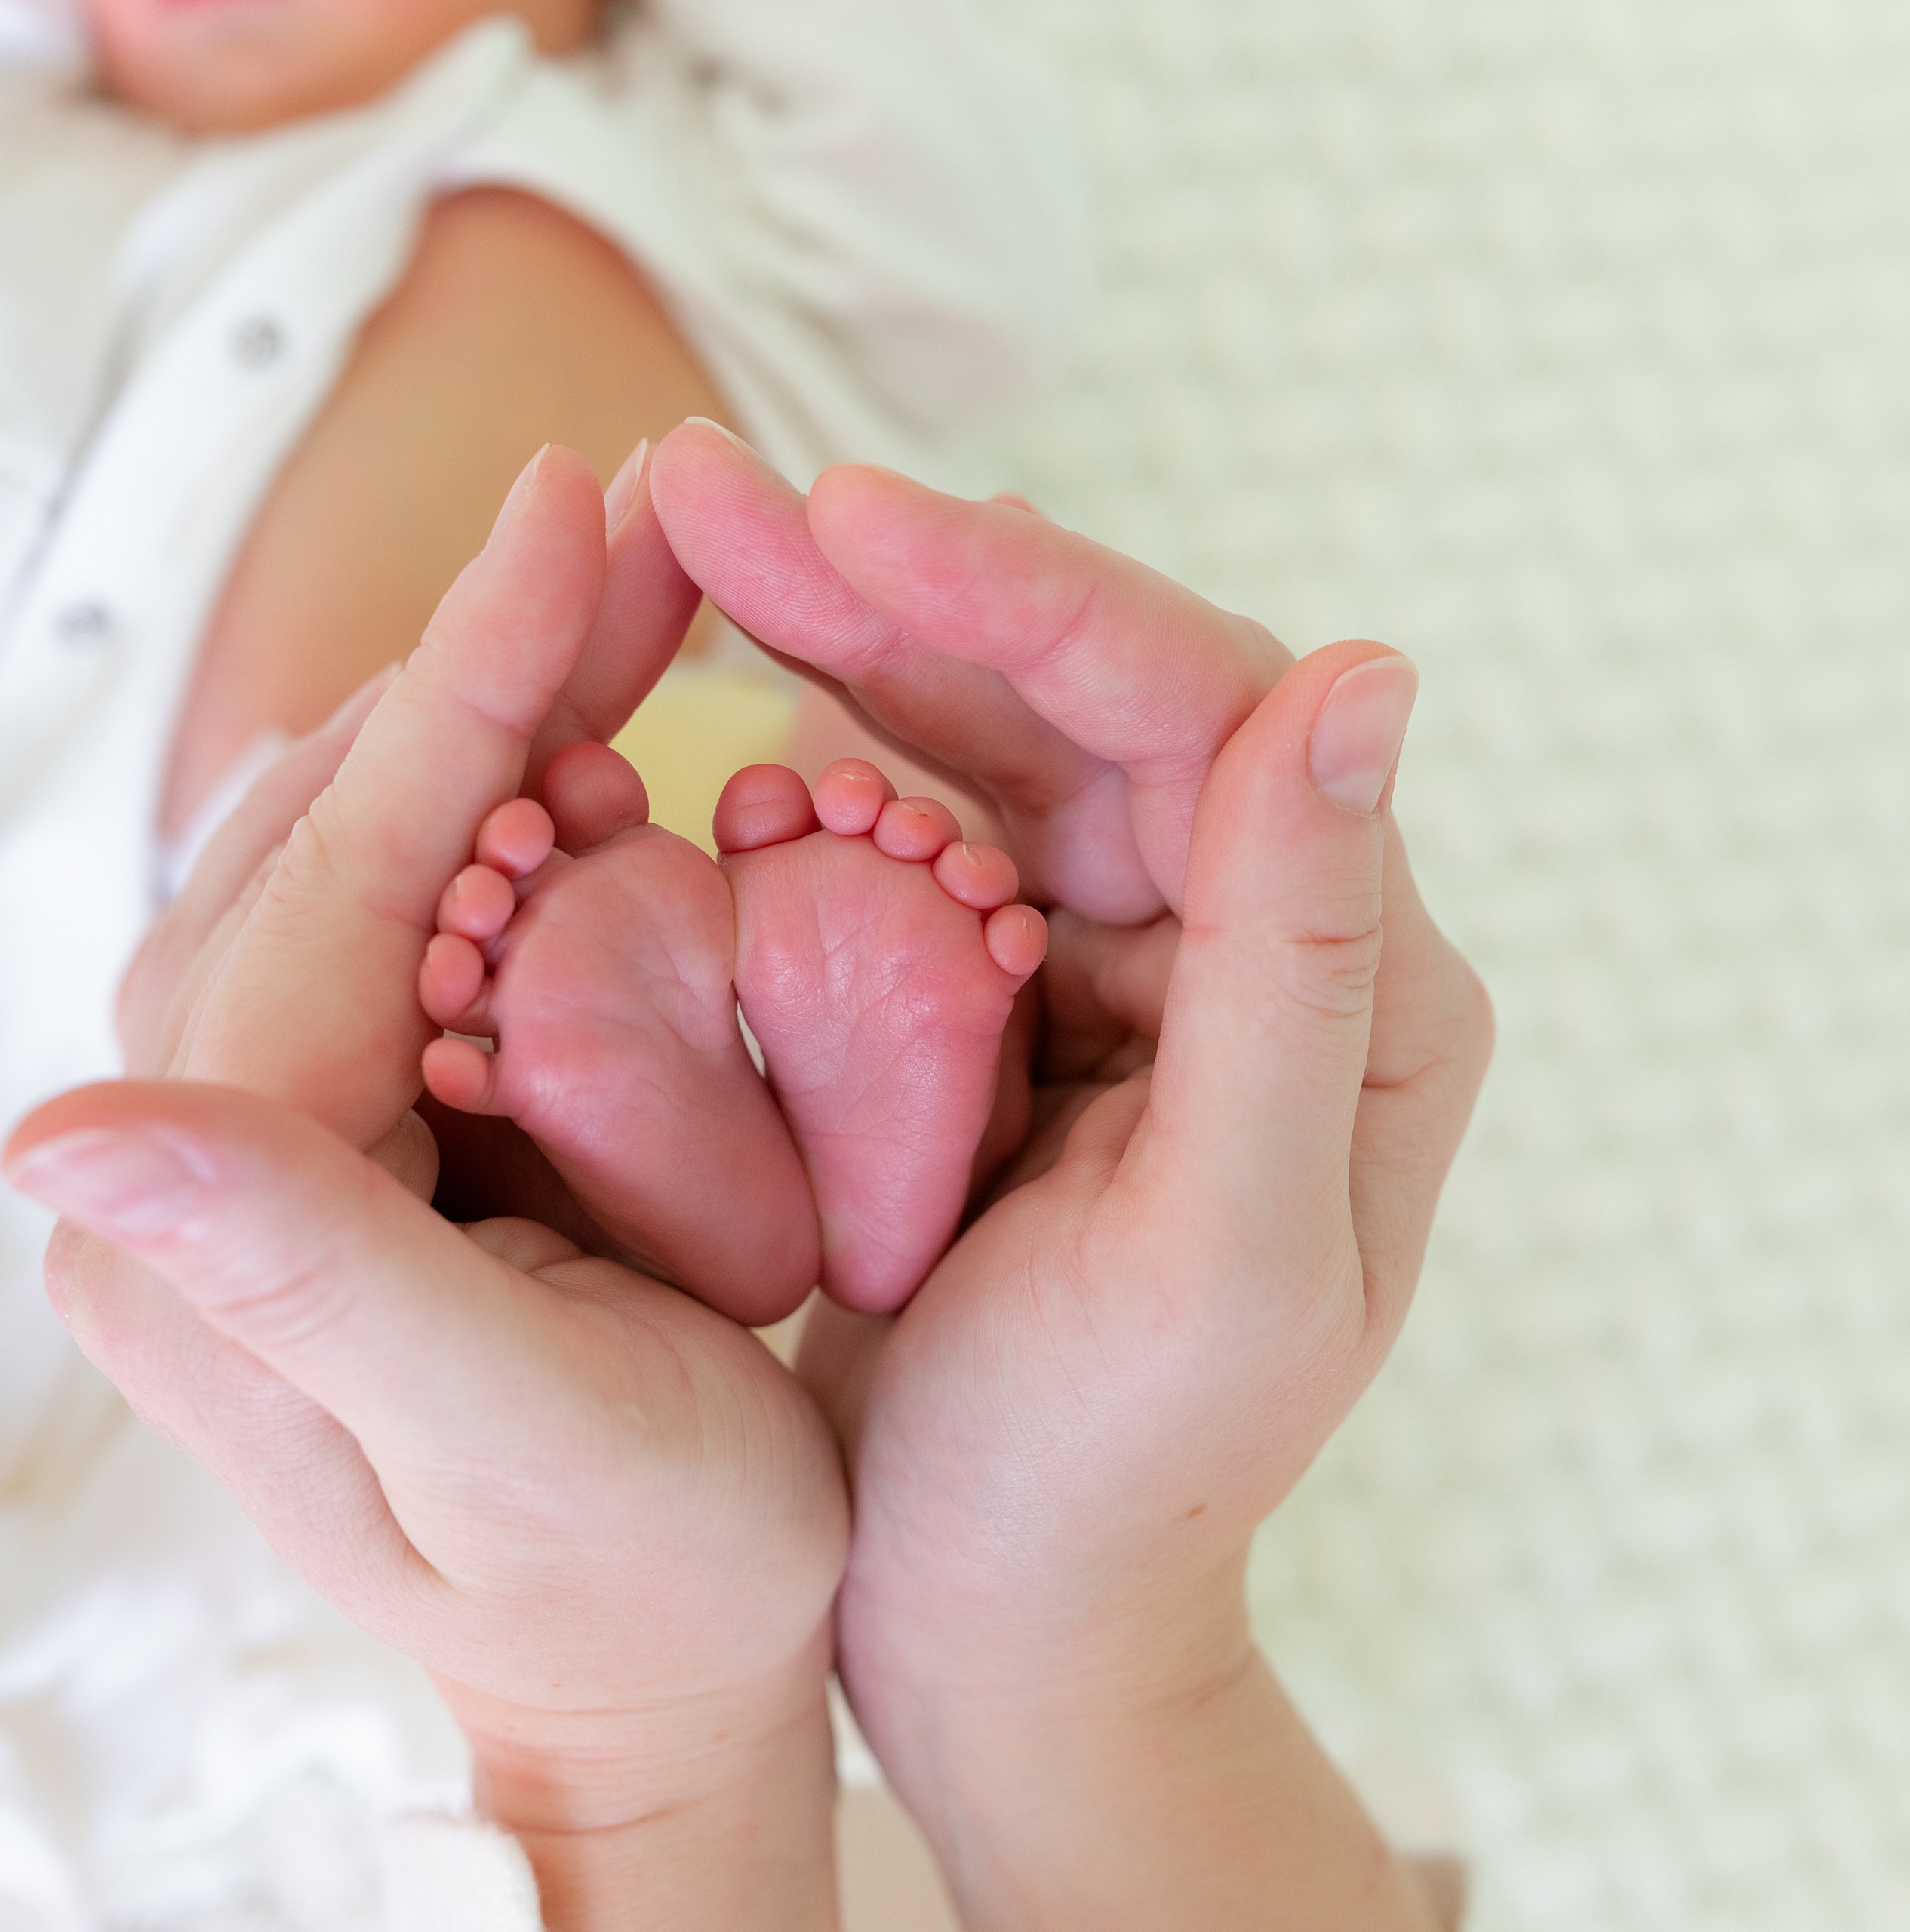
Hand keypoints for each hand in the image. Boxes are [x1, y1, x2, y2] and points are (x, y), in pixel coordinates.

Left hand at [8, 445, 846, 1930]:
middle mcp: (213, 1155)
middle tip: (650, 521)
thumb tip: (47, 1133)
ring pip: (373, 842)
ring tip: (643, 611)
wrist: (656, 1662)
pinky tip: (609, 757)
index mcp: (224, 1226)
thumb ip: (303, 1283)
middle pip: (339, 827)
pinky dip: (518, 802)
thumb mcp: (503, 1440)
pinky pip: (422, 908)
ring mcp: (290, 1128)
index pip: (333, 889)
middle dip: (499, 659)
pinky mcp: (372, 1121)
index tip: (582, 515)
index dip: (463, 688)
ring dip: (509, 707)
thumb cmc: (638, 1572)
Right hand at [652, 437, 1488, 1926]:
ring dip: (850, 642)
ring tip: (696, 541)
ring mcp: (1134, 965)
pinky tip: (731, 707)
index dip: (1034, 600)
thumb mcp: (1228, 1245)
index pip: (1207, 720)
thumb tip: (1367, 674)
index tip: (847, 521)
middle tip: (711, 485)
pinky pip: (925, 841)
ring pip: (995, 748)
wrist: (1004, 1623)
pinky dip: (828, 766)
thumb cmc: (1107, 1478)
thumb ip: (1299, 965)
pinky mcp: (1020, 1004)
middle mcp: (1262, 947)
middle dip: (904, 587)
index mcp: (1358, 992)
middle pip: (1089, 702)